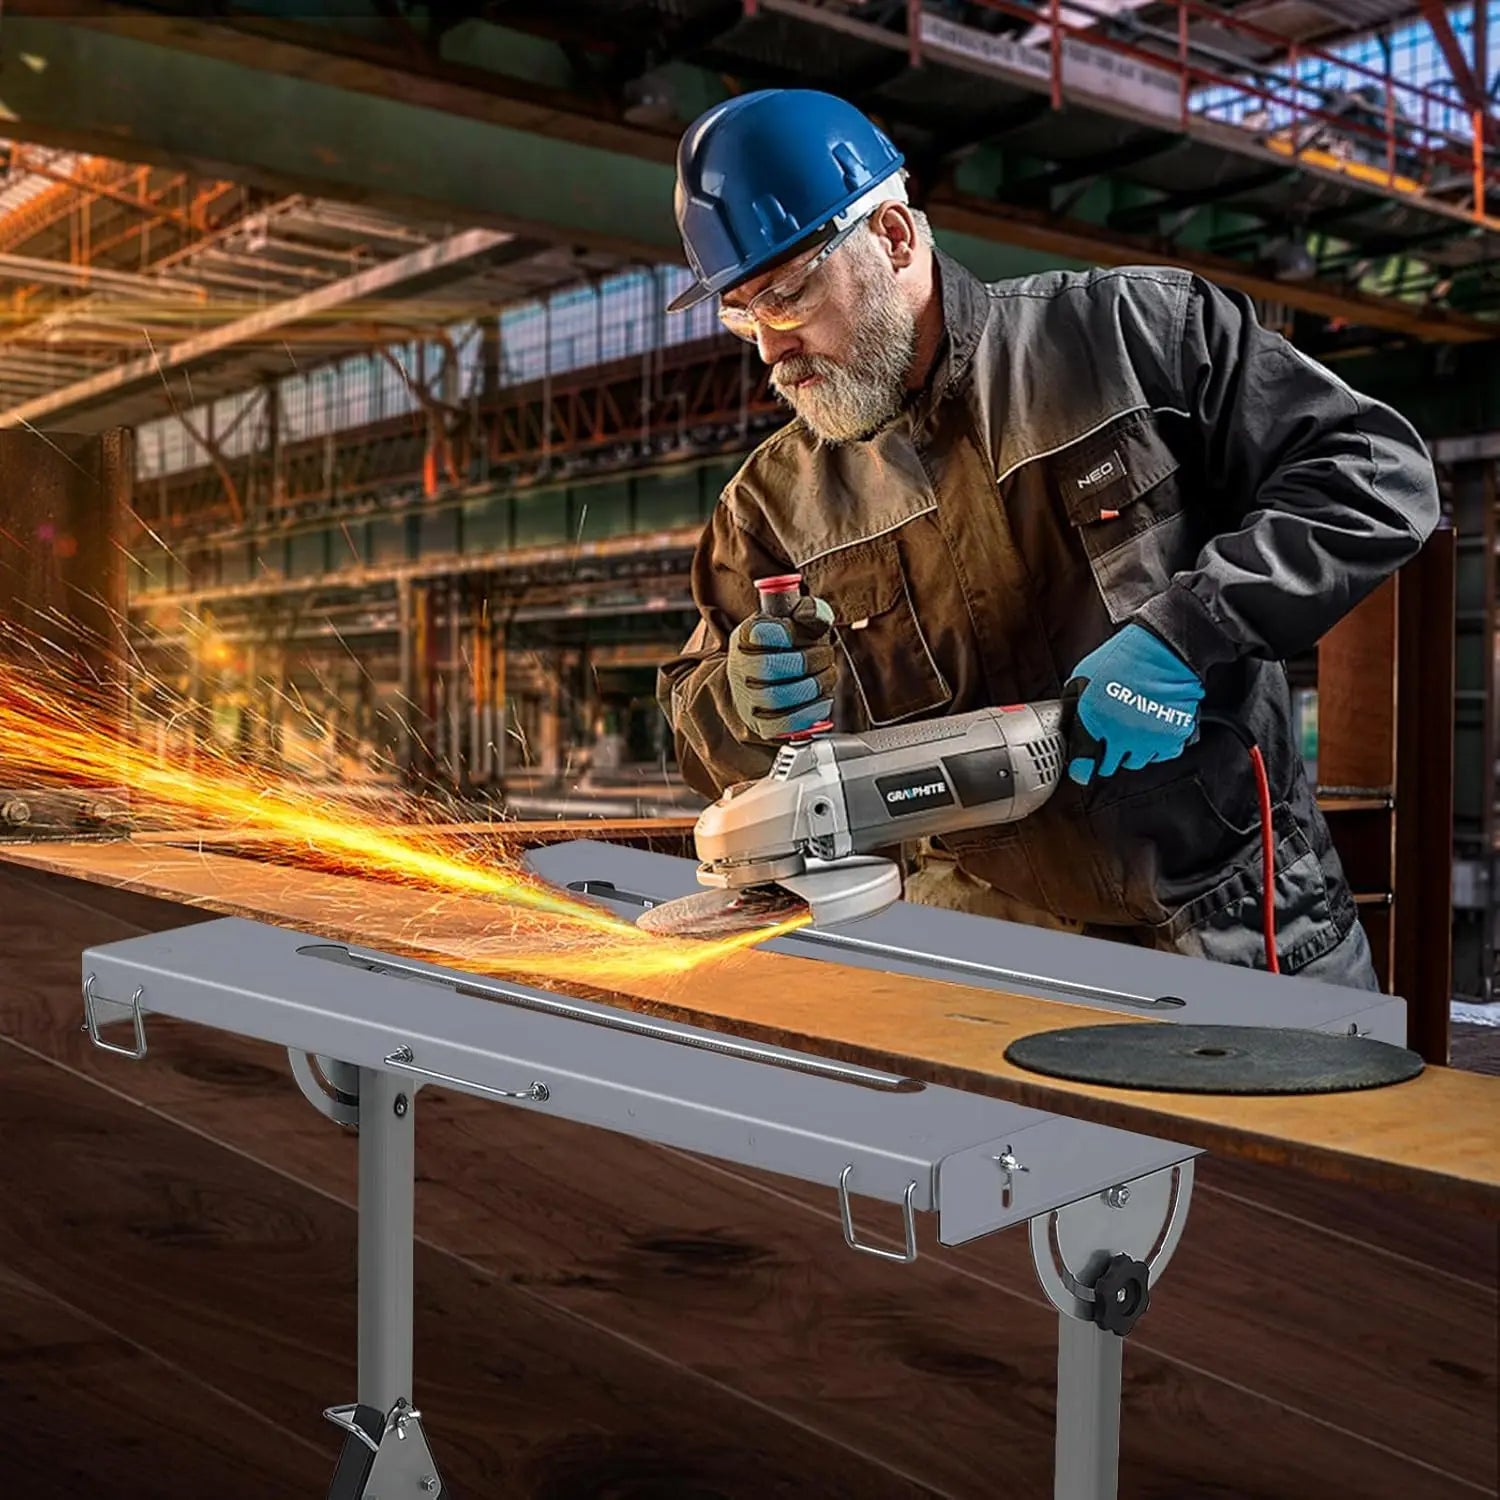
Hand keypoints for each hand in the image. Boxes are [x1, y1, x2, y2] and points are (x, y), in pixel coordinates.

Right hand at [727, 594, 837, 738]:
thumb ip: (809, 612)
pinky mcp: (762, 725)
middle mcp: (740, 669)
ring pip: (779, 696)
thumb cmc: (785, 649)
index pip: (759, 633)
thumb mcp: (795, 623)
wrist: (763, 682)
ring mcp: (748, 700)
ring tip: (826, 676)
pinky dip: (812, 710)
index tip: (795, 632)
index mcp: (745, 638)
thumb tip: (811, 615)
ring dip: (814, 685)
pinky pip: (786, 723)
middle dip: (809, 660)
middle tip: (825, 654)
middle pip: (770, 667)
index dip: (784, 633)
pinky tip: (822, 698)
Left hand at [1064, 623, 1203, 784]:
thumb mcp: (1083, 677)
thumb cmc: (1122, 658)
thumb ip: (1074, 705)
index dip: (1081, 767)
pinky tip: (1152, 729)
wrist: (1163, 649)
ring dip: (1131, 751)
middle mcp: (1122, 735)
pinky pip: (1161, 754)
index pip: (1083, 765)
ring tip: (1132, 731)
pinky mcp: (1173, 736)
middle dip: (1106, 756)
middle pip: (1110, 767)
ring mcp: (1149, 738)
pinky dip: (1157, 746)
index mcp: (1095, 722)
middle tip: (1108, 741)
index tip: (1082, 767)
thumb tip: (1068, 722)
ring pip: (1136, 762)